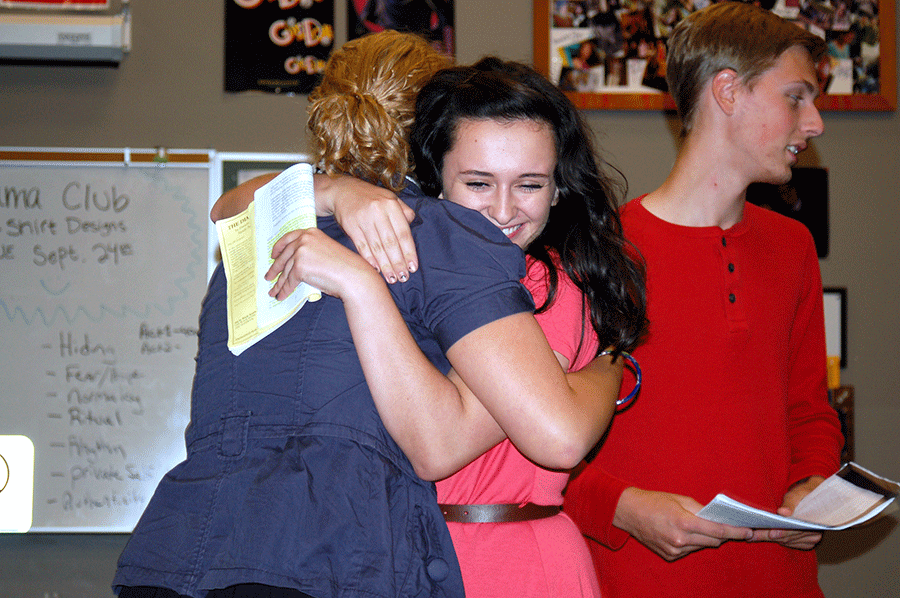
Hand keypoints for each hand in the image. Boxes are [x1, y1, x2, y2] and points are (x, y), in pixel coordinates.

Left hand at [265, 228, 375, 300]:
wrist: (353, 276)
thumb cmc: (345, 267)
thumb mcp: (325, 251)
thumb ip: (310, 252)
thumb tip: (295, 264)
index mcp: (311, 233)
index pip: (289, 238)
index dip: (278, 247)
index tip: (273, 254)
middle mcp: (304, 240)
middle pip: (284, 256)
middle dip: (275, 268)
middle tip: (268, 276)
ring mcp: (301, 253)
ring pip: (285, 271)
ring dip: (278, 283)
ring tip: (273, 291)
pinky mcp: (299, 267)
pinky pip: (289, 281)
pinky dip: (284, 290)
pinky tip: (281, 296)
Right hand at [317, 175, 417, 283]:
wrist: (342, 190)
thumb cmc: (370, 197)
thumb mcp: (389, 198)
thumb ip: (403, 210)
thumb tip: (413, 223)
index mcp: (391, 205)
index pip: (403, 233)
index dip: (409, 252)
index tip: (413, 267)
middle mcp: (378, 211)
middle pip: (391, 242)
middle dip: (398, 263)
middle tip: (403, 277)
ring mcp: (363, 218)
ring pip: (377, 247)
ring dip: (385, 265)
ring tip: (392, 278)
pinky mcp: (350, 225)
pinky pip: (362, 246)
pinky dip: (369, 259)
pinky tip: (376, 269)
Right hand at [614, 488, 752, 560]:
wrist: (629, 512)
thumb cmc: (655, 501)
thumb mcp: (680, 499)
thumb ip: (701, 511)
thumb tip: (718, 518)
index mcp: (683, 522)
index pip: (717, 530)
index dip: (736, 532)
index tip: (749, 532)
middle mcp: (680, 540)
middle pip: (714, 541)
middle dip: (724, 534)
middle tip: (734, 528)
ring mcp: (675, 550)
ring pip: (703, 546)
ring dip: (707, 538)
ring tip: (701, 526)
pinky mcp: (670, 556)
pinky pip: (691, 550)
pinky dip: (693, 542)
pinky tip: (685, 532)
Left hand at [748, 476, 824, 549]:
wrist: (812, 495)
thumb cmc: (803, 493)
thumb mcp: (797, 493)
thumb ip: (790, 502)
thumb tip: (783, 512)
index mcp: (815, 521)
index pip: (794, 530)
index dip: (781, 532)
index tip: (769, 534)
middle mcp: (815, 533)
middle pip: (788, 538)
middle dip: (769, 536)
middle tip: (752, 536)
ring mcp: (812, 539)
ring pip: (787, 542)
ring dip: (771, 539)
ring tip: (754, 536)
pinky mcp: (807, 542)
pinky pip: (790, 544)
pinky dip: (778, 540)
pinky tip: (766, 536)